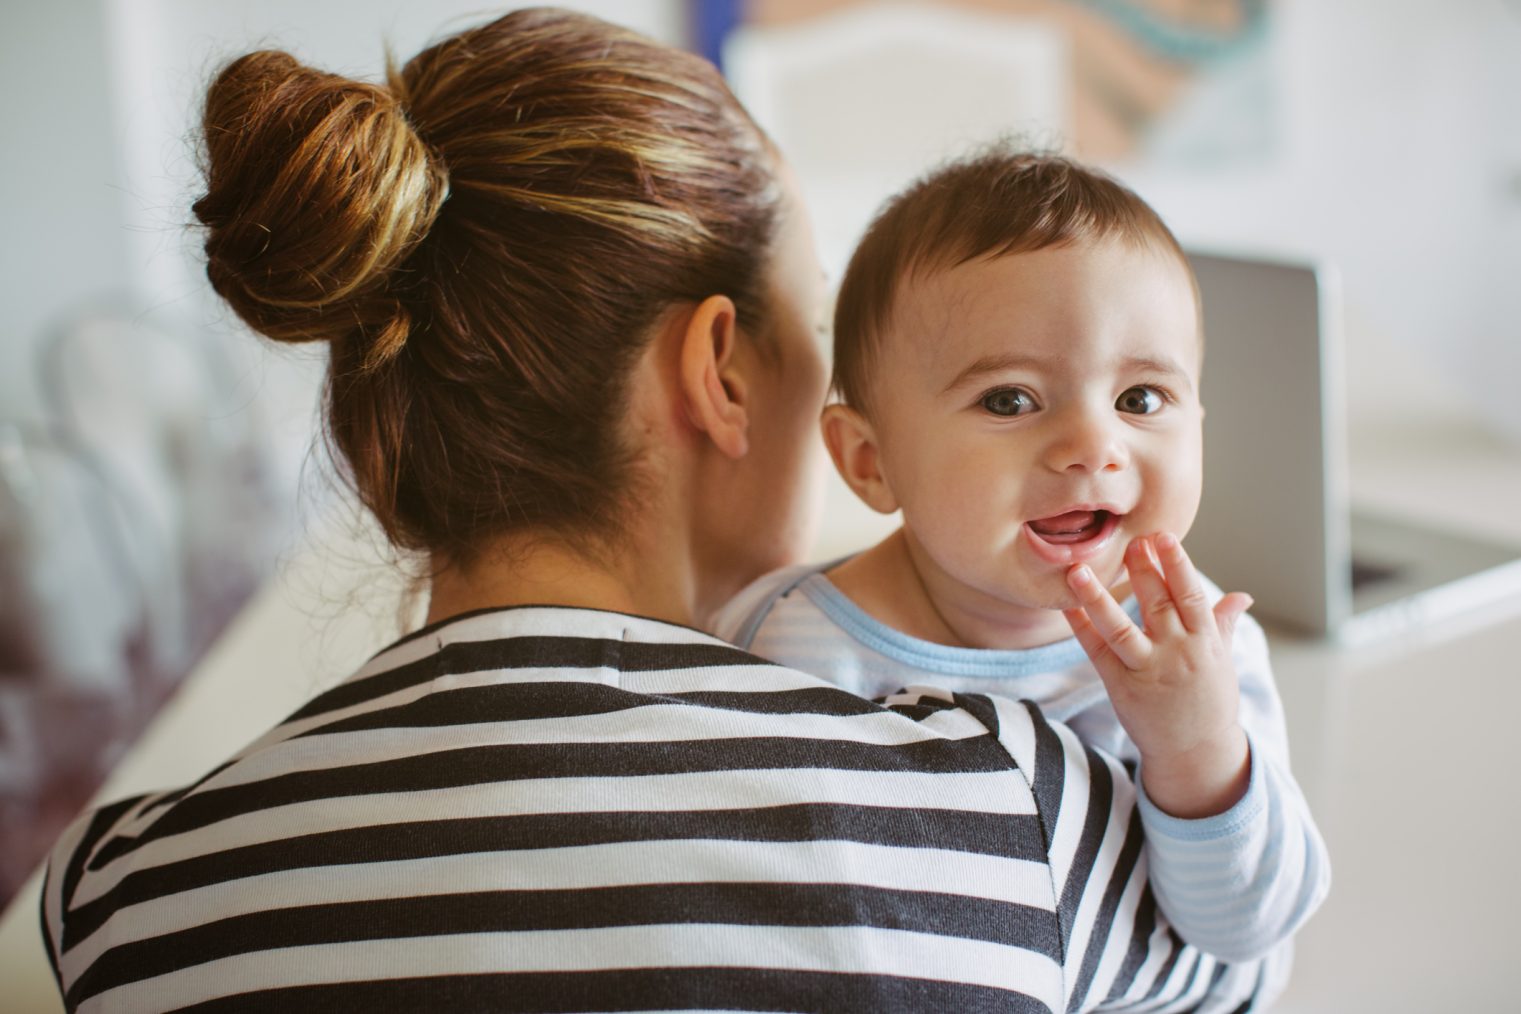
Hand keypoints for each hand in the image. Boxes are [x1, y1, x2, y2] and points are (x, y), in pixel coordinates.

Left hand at [1062, 532, 1252, 818]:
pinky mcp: (1122, 687)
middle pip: (1157, 604)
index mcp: (1206, 642)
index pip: (1190, 595)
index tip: (1162, 536)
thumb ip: (1223, 624)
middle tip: (1129, 541)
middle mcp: (1177, 654)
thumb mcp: (1223, 661)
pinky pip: (1098, 653)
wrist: (1196, 753)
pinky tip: (1068, 606)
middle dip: (1143, 571)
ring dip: (1097, 598)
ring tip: (1077, 570)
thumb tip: (1242, 596)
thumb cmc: (1210, 702)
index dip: (1176, 564)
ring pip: (1120, 629)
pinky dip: (1082, 628)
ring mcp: (1148, 671)